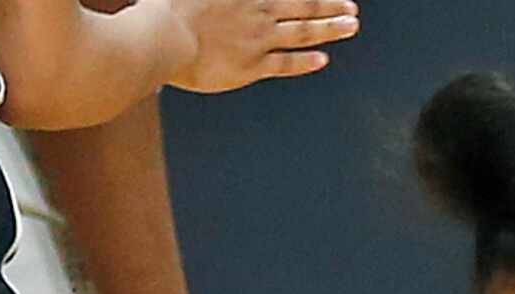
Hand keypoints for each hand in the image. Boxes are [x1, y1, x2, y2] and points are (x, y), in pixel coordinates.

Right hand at [165, 0, 357, 94]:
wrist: (163, 38)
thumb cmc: (166, 9)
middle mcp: (257, 10)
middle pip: (302, 6)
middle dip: (329, 6)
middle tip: (351, 8)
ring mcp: (257, 38)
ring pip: (302, 31)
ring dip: (329, 28)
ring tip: (350, 26)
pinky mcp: (251, 65)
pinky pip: (285, 63)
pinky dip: (305, 61)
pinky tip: (323, 59)